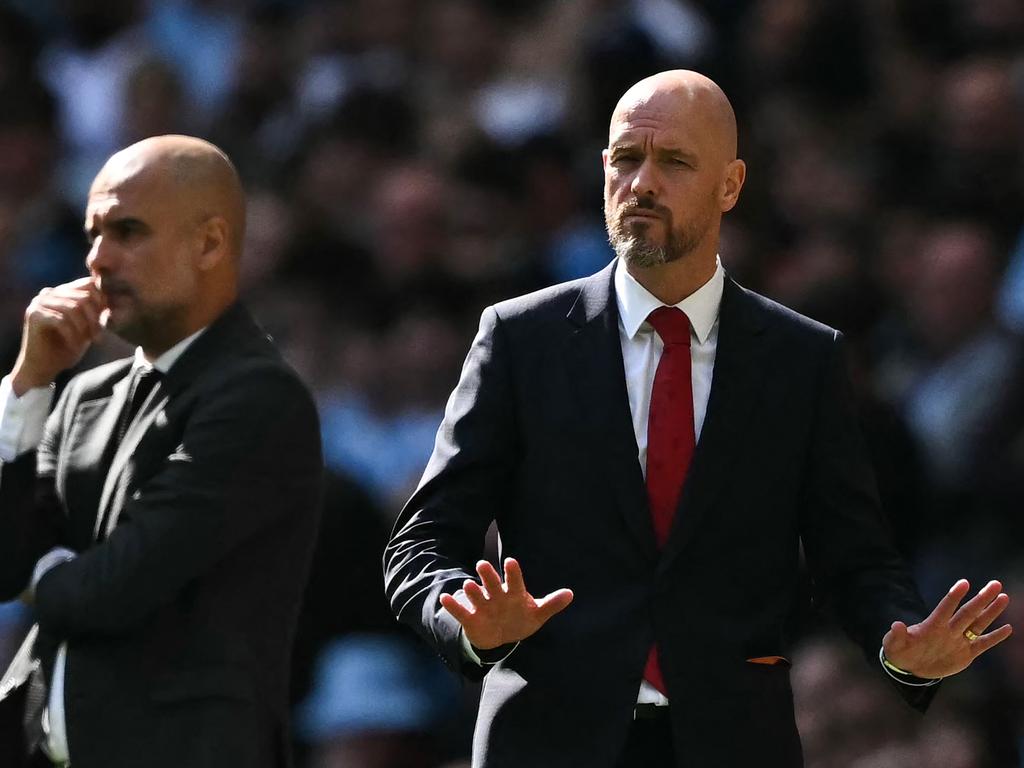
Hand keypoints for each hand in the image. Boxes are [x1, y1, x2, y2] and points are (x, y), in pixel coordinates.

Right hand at [11, 277, 104, 394]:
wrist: (44, 367)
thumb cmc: (68, 347)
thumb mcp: (88, 327)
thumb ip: (98, 311)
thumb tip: (116, 299)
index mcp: (63, 291)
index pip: (89, 283)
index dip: (102, 301)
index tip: (107, 321)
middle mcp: (49, 293)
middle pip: (83, 296)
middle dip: (95, 318)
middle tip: (98, 337)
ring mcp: (39, 302)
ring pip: (73, 307)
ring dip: (86, 327)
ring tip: (90, 341)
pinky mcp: (34, 315)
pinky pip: (61, 320)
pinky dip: (72, 335)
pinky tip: (75, 346)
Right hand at [439, 558, 572, 650]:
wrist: (500, 634)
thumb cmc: (520, 618)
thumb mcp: (537, 614)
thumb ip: (551, 604)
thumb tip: (570, 594)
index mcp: (514, 593)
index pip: (515, 581)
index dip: (513, 573)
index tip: (511, 562)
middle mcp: (497, 596)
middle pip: (492, 584)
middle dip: (488, 576)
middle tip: (482, 564)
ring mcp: (483, 606)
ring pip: (476, 596)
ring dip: (471, 591)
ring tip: (467, 585)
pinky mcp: (471, 619)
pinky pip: (460, 612)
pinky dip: (453, 606)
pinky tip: (446, 599)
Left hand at [883, 579, 1011, 678]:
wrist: (910, 667)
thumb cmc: (900, 651)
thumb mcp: (894, 644)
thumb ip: (897, 635)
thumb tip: (896, 625)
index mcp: (932, 626)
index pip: (945, 608)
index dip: (953, 597)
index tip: (964, 583)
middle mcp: (949, 630)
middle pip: (968, 612)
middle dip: (982, 599)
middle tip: (996, 584)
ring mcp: (959, 641)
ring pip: (979, 624)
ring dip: (991, 612)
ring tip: (1003, 597)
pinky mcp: (966, 654)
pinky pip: (983, 644)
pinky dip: (995, 637)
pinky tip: (1008, 628)